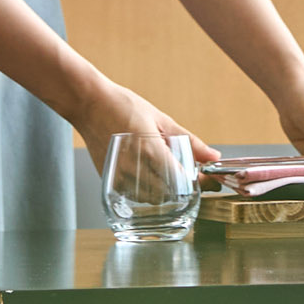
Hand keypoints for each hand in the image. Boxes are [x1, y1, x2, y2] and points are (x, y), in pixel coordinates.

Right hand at [79, 85, 219, 184]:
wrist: (90, 104)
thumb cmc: (125, 107)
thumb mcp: (162, 120)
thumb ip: (189, 142)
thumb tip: (214, 156)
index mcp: (150, 149)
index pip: (181, 178)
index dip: (199, 183)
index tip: (210, 181)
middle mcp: (133, 166)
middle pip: (168, 194)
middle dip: (185, 188)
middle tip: (194, 177)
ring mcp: (119, 176)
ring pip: (151, 199)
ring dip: (166, 193)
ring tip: (171, 175)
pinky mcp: (109, 180)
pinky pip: (133, 196)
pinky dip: (147, 193)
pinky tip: (151, 178)